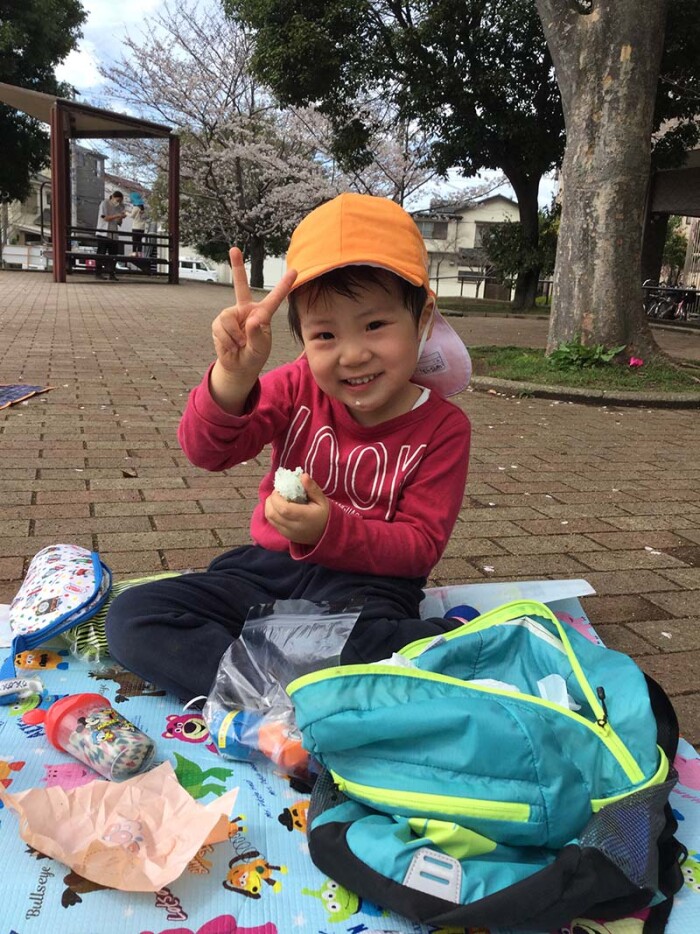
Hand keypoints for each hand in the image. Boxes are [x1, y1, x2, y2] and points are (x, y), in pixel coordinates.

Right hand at [212, 247, 296, 381]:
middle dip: (237, 267)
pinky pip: (220, 328)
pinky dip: (226, 341)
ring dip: (233, 336)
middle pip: (240, 285)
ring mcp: (231, 315)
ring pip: (227, 318)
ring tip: (239, 345)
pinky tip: (231, 347)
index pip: (274, 298)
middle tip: (234, 249)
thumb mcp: (260, 347)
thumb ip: (257, 335)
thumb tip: (251, 321)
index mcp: (262, 314)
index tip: (295, 270)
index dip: (284, 285)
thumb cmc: (254, 354)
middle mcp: (246, 310)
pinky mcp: (219, 323)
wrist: (238, 366)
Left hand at [264, 474, 329, 545]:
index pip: (283, 508)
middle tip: (278, 493)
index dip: (277, 497)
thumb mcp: (322, 499)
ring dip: (269, 506)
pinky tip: (279, 508)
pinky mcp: (284, 535)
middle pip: (272, 514)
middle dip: (271, 500)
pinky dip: (272, 513)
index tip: (280, 489)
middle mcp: (294, 527)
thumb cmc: (324, 514)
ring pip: (269, 518)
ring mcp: (287, 533)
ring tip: (277, 499)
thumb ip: (312, 488)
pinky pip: (272, 522)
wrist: (326, 533)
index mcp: (304, 517)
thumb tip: (303, 476)